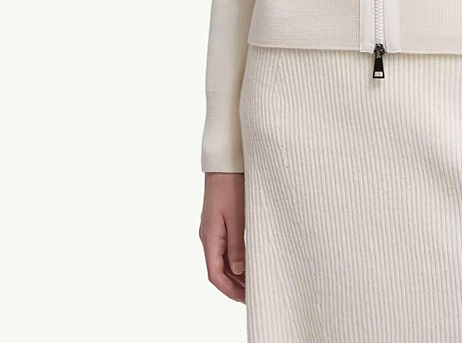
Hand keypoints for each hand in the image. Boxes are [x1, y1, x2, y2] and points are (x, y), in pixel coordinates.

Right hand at [200, 172, 245, 302]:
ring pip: (221, 259)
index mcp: (210, 237)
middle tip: (253, 295)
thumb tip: (238, 270)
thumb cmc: (231, 185)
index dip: (229, 290)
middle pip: (218, 270)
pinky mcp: (219, 221)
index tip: (245, 299)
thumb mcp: (238, 217)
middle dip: (234, 285)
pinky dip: (235, 259)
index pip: (215, 274)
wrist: (225, 162)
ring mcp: (213, 229)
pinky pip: (225, 247)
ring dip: (235, 273)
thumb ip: (237, 245)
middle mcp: (208, 236)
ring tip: (253, 282)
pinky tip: (248, 261)